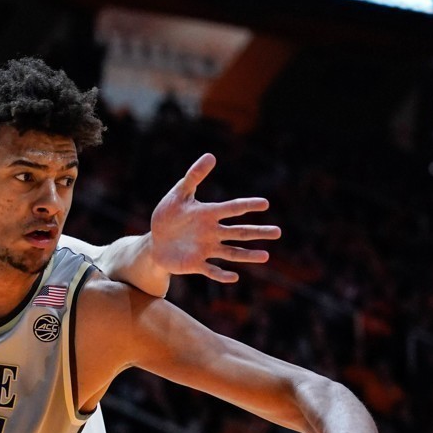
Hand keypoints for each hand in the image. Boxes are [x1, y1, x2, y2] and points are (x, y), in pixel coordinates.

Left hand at [149, 153, 279, 282]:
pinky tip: (234, 276)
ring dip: (247, 255)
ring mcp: (205, 249)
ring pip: (231, 252)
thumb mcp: (179, 194)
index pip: (232, 208)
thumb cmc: (168, 216)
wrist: (155, 241)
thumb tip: (211, 156)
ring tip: (266, 256)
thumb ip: (193, 177)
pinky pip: (211, 270)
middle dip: (257, 232)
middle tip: (278, 232)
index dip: (247, 205)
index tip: (265, 203)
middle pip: (239, 232)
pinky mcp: (195, 264)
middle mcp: (211, 232)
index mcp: (209, 214)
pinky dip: (221, 274)